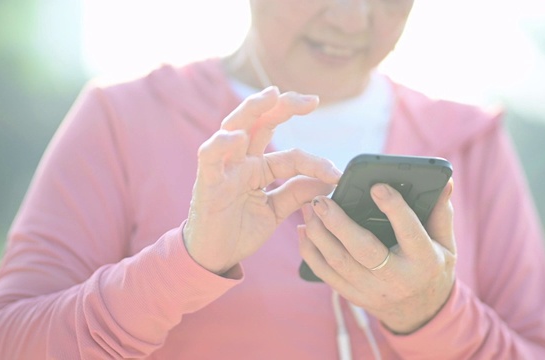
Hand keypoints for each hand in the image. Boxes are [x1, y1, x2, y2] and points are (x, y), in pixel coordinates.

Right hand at [184, 86, 340, 274]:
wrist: (213, 257)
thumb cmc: (239, 230)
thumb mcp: (276, 210)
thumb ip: (297, 193)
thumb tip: (328, 181)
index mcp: (258, 168)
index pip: (291, 156)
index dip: (316, 162)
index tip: (337, 174)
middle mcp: (241, 161)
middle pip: (261, 123)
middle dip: (284, 106)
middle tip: (311, 100)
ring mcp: (224, 168)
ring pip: (235, 127)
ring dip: (253, 109)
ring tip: (272, 95)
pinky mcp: (207, 182)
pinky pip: (210, 157)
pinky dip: (220, 144)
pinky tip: (236, 136)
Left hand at [299, 179, 455, 333]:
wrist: (420, 313)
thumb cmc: (431, 268)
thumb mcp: (445, 244)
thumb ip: (440, 212)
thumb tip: (444, 181)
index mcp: (424, 262)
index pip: (409, 233)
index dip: (394, 209)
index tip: (377, 186)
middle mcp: (396, 279)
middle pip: (363, 250)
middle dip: (339, 223)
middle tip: (322, 199)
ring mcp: (371, 290)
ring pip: (339, 262)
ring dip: (319, 234)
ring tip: (309, 208)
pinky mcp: (353, 296)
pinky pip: (326, 274)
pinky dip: (311, 252)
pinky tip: (305, 230)